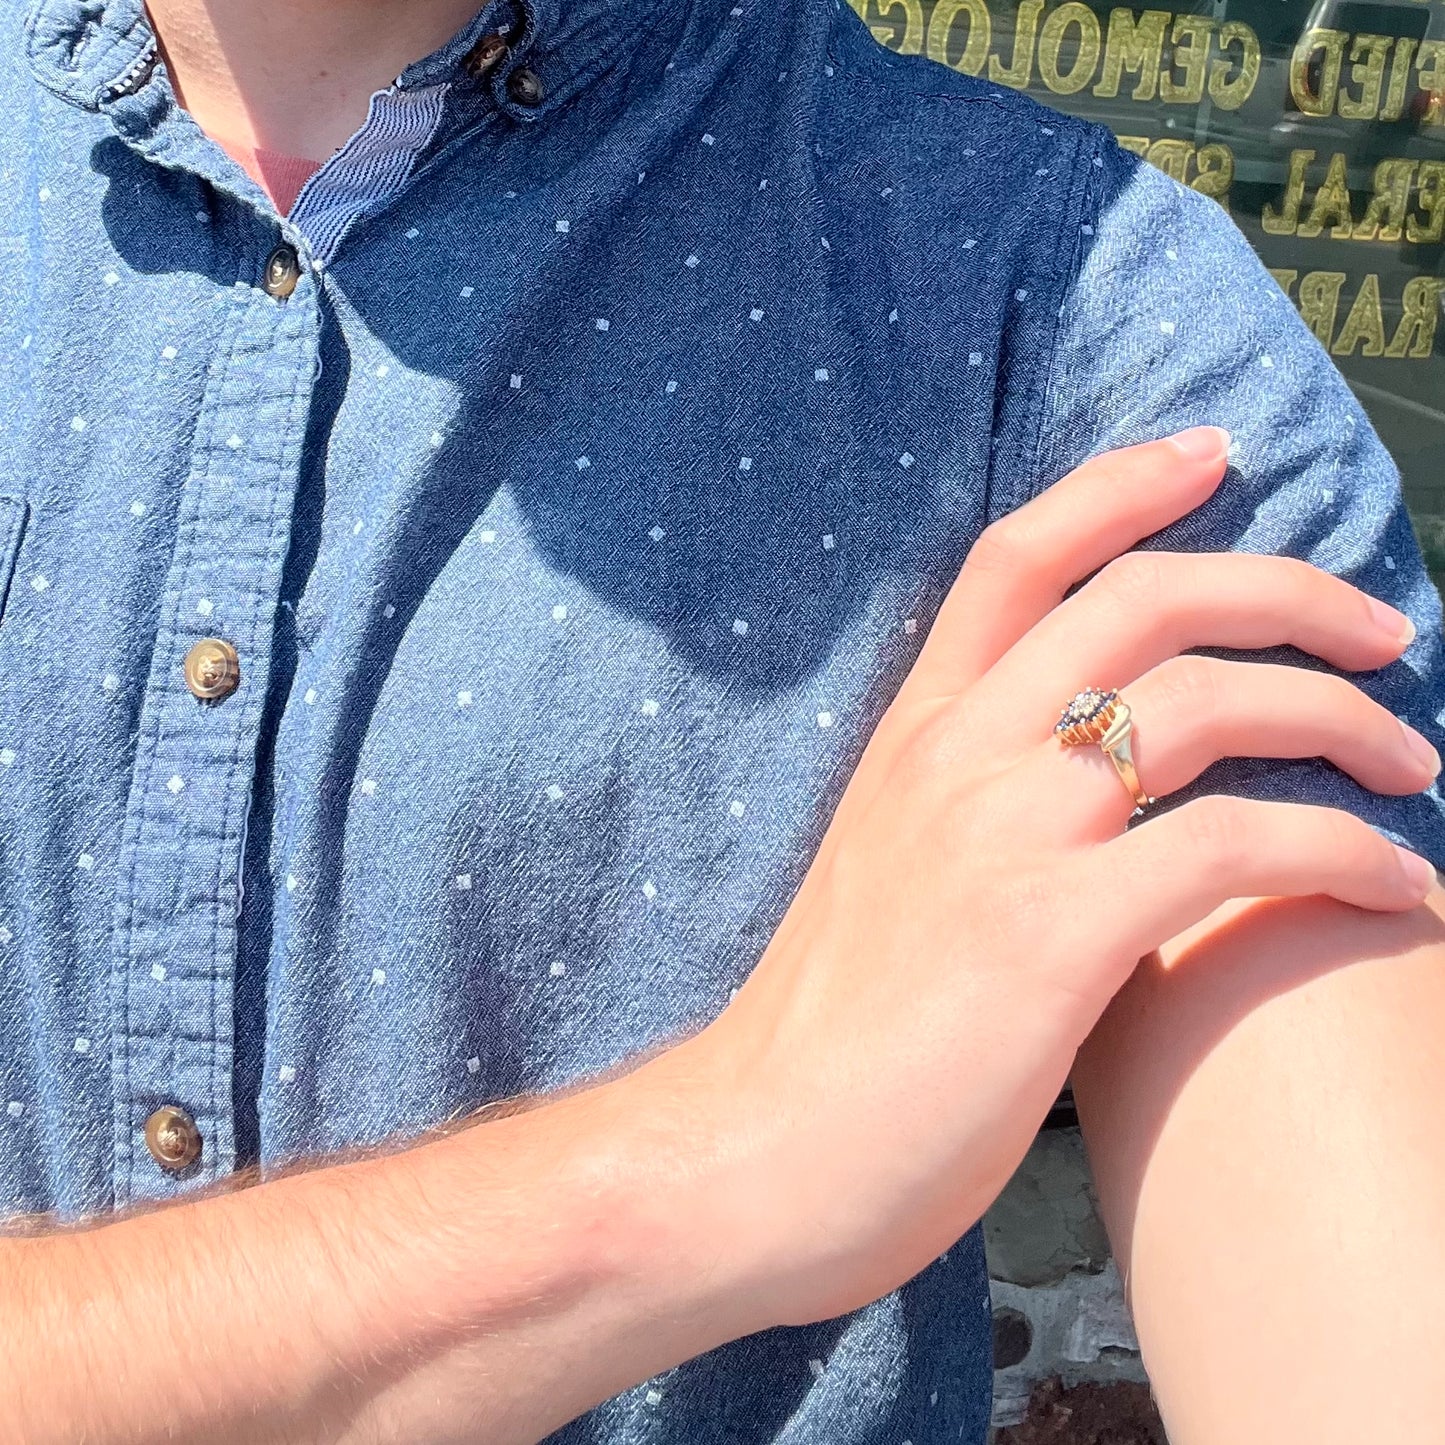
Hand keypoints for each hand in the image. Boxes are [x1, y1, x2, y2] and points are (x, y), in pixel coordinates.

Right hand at [672, 426, 1436, 1330]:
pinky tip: (1400, 886)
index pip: (1013, 558)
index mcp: (914, 737)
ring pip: (1205, 702)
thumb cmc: (834, 1031)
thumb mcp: (892, 874)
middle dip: (1284, 588)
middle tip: (1381, 629)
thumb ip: (976, 809)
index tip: (1207, 453)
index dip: (1117, 486)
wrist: (761, 1149)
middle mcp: (958, 757)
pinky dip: (1344, 850)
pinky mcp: (1053, 932)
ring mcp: (1004, 835)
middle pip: (1140, 598)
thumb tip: (1094, 790)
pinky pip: (1237, 845)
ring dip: (1342, 717)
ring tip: (1414, 761)